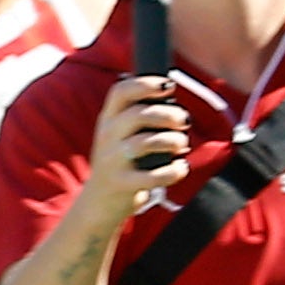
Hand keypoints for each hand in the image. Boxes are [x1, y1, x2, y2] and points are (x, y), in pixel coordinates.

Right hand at [83, 69, 191, 214]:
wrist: (99, 202)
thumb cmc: (121, 161)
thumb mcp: (118, 133)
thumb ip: (137, 113)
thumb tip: (169, 89)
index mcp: (108, 119)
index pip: (120, 91)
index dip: (145, 83)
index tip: (168, 86)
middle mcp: (107, 136)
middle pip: (138, 114)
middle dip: (169, 114)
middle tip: (184, 122)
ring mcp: (113, 160)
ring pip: (147, 142)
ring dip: (174, 140)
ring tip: (182, 145)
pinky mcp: (123, 184)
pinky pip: (154, 176)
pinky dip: (175, 170)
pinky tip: (181, 167)